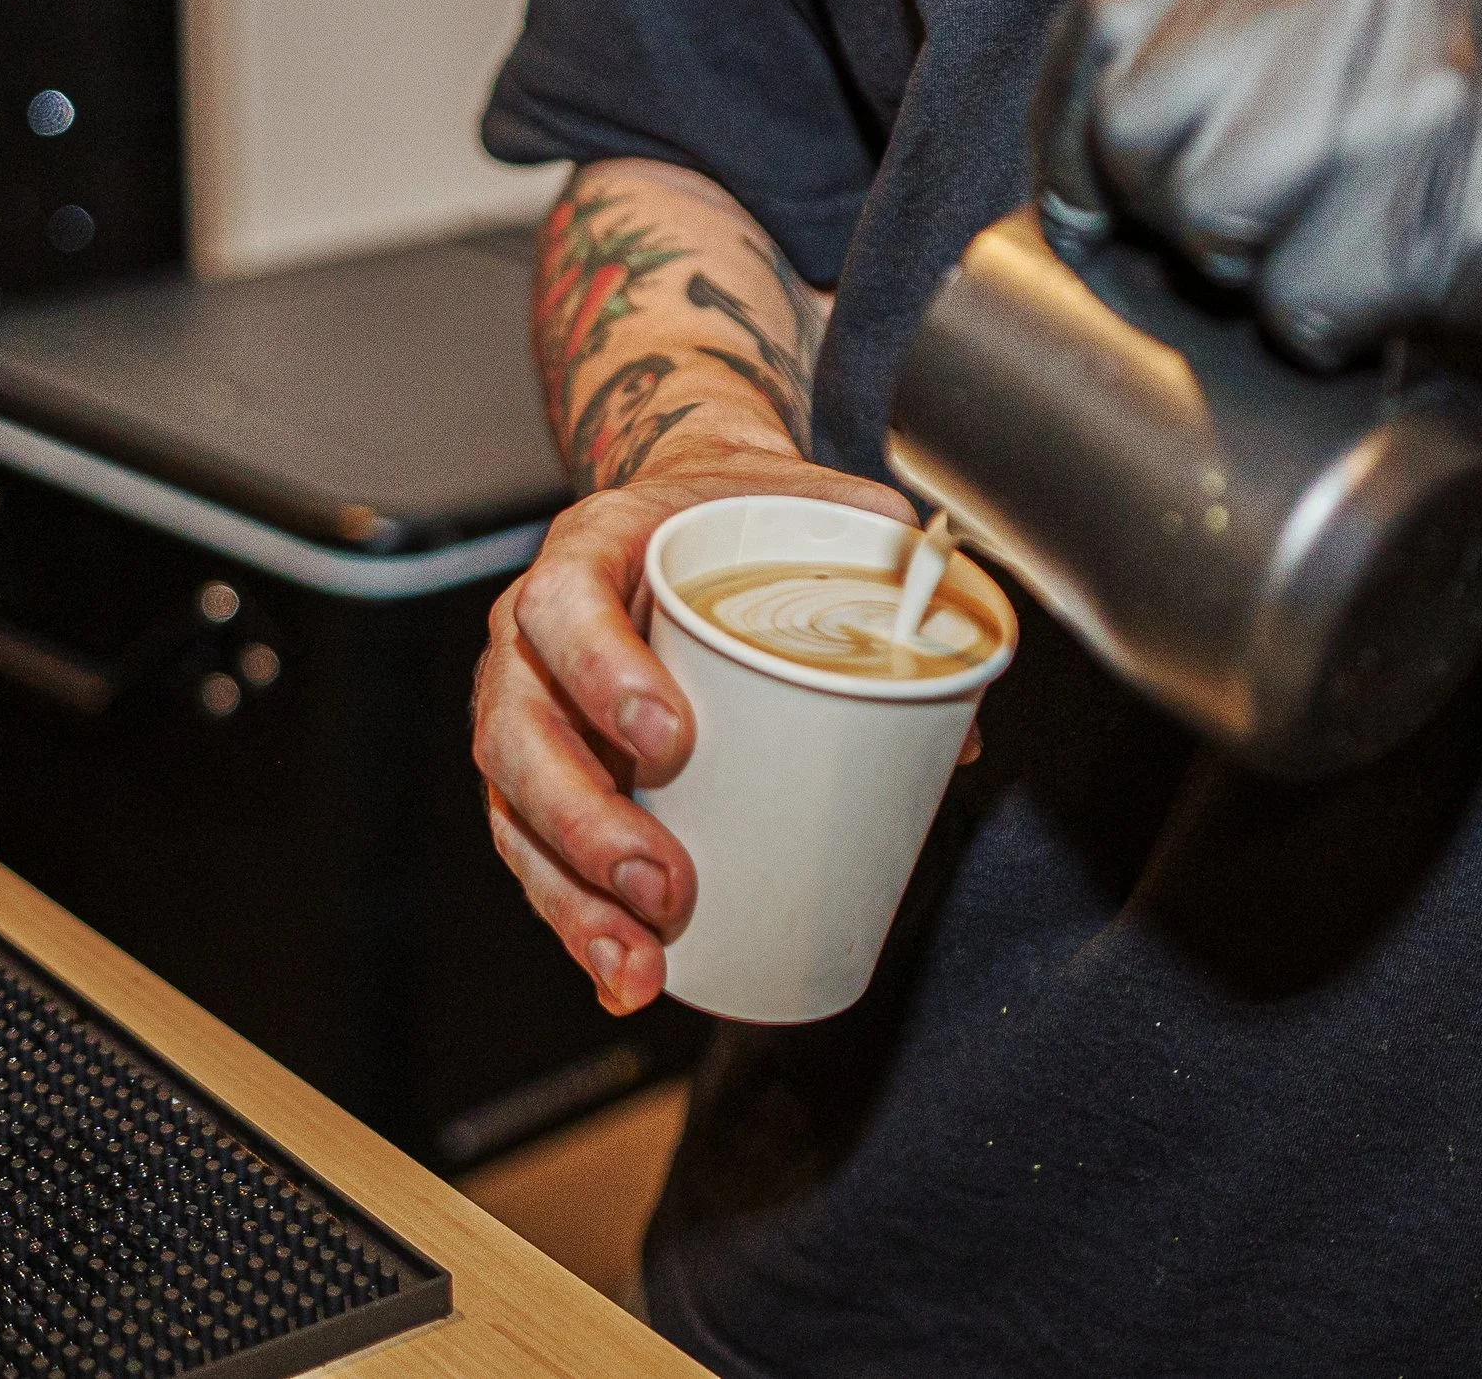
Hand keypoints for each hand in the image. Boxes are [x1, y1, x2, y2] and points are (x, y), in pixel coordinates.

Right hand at [472, 437, 914, 1013]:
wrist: (691, 508)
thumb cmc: (744, 516)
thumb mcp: (821, 508)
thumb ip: (892, 578)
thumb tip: (965, 715)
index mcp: (593, 551)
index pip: (564, 606)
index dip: (601, 674)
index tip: (672, 737)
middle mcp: (535, 637)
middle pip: (518, 734)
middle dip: (586, 823)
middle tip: (667, 884)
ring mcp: (531, 712)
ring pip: (516, 811)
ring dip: (575, 898)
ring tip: (642, 960)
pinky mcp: (544, 780)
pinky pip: (538, 855)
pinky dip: (579, 921)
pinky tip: (627, 973)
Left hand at [1032, 0, 1481, 367]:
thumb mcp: (1401, 8)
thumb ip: (1267, 48)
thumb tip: (1121, 167)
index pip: (1106, 18)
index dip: (1071, 133)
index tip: (1086, 207)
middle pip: (1137, 127)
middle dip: (1167, 214)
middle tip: (1254, 246)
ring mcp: (1396, 89)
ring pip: (1208, 217)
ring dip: (1255, 275)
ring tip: (1347, 262)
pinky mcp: (1445, 206)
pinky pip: (1304, 302)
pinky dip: (1336, 331)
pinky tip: (1402, 300)